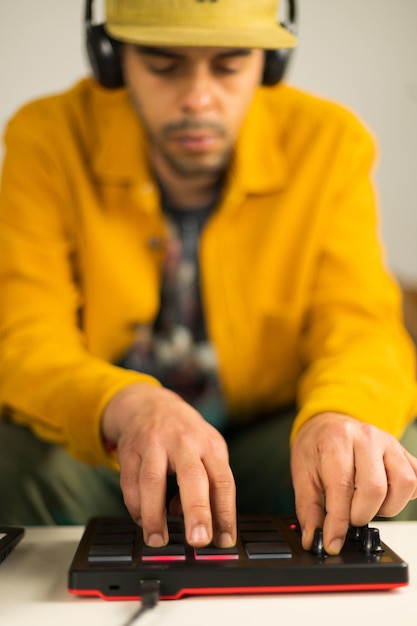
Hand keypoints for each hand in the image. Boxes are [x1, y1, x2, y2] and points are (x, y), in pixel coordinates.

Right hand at [101, 383, 235, 548]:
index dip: (225, 513)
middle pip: (192, 477)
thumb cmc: (185, 436)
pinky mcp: (129, 449)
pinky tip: (143, 520)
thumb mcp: (207, 451)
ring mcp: (154, 443)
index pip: (222, 481)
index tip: (224, 541)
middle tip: (199, 540)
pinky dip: (136, 507)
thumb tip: (208, 526)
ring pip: (152, 481)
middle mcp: (183, 442)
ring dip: (155, 515)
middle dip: (197, 511)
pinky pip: (130, 483)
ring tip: (158, 540)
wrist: (150, 405)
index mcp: (209, 444)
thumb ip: (209, 485)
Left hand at [290, 412, 416, 554]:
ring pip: (404, 484)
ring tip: (367, 504)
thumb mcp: (302, 472)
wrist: (328, 423)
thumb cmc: (316, 446)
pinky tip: (385, 495)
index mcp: (337, 440)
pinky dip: (404, 496)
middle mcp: (367, 437)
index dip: (338, 522)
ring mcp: (389, 443)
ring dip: (387, 507)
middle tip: (349, 516)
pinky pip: (416, 479)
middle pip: (376, 489)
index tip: (333, 543)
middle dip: (361, 514)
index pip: (342, 487)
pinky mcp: (403, 452)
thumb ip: (308, 508)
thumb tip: (312, 538)